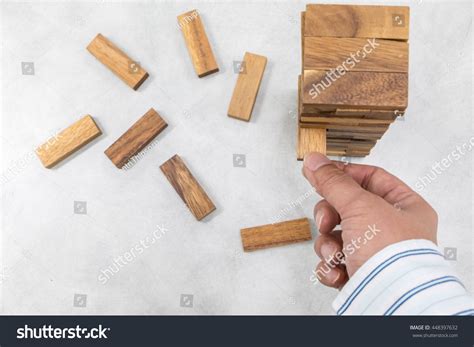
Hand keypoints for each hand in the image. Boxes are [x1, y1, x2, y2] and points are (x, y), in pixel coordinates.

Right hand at [303, 152, 437, 288]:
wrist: (390, 300)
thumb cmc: (390, 253)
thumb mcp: (359, 205)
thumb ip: (333, 181)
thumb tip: (315, 160)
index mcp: (404, 207)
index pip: (371, 178)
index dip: (344, 174)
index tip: (321, 174)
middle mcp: (392, 229)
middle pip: (347, 207)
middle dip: (329, 216)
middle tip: (326, 222)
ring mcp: (375, 252)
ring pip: (336, 235)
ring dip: (328, 245)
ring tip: (336, 255)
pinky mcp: (360, 273)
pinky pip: (335, 260)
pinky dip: (330, 266)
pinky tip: (338, 271)